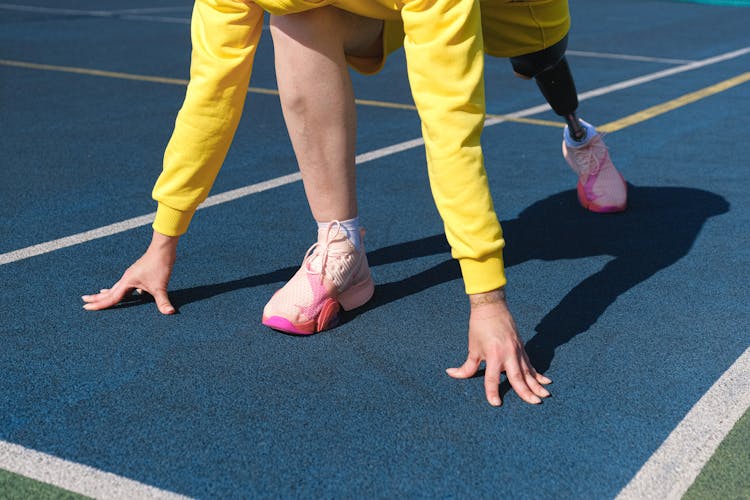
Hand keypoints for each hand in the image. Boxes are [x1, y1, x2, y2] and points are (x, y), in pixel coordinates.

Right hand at [82, 230, 178, 313]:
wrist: (163, 249)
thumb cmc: (159, 265)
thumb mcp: (161, 286)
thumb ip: (163, 301)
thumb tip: (170, 313)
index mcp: (127, 282)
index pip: (111, 297)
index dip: (99, 305)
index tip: (86, 307)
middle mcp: (126, 278)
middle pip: (109, 291)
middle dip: (97, 298)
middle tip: (84, 301)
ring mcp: (131, 275)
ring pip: (117, 287)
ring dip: (108, 293)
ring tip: (99, 295)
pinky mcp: (138, 273)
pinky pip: (126, 284)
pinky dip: (121, 289)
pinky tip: (128, 292)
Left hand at [446, 288, 550, 406]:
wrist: (492, 308)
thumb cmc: (479, 328)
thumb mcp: (472, 348)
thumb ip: (466, 366)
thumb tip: (451, 374)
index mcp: (493, 354)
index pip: (492, 378)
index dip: (492, 391)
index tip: (496, 403)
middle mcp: (508, 353)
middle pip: (517, 376)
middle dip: (526, 391)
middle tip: (535, 403)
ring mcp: (517, 350)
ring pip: (528, 371)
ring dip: (537, 385)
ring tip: (545, 396)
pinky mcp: (522, 348)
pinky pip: (530, 364)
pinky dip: (538, 374)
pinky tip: (546, 381)